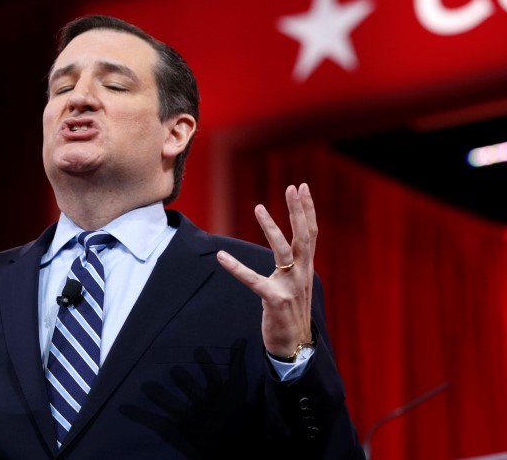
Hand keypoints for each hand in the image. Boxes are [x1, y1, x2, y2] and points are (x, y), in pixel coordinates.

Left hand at [217, 183, 316, 357]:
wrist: (294, 346)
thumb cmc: (291, 313)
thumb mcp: (296, 285)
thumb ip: (294, 266)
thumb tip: (289, 248)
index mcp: (306, 268)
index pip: (310, 233)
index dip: (307, 210)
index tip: (302, 188)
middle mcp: (302, 274)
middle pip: (303, 236)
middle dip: (298, 210)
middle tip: (293, 186)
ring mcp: (289, 287)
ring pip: (282, 251)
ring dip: (270, 228)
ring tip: (258, 207)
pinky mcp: (273, 300)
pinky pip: (252, 280)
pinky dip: (235, 267)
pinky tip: (221, 256)